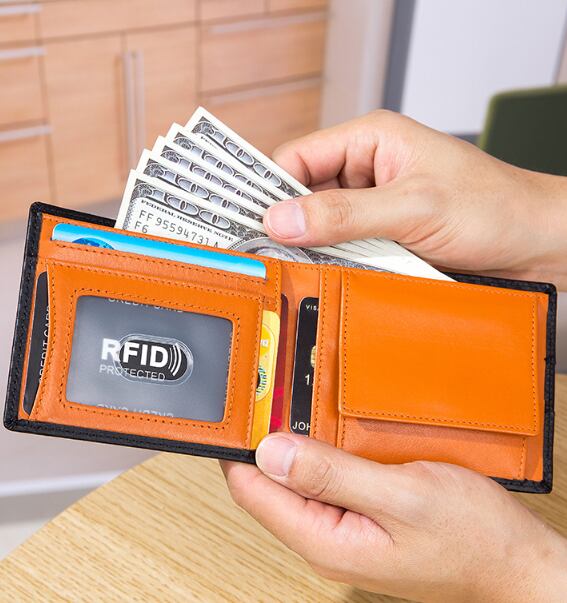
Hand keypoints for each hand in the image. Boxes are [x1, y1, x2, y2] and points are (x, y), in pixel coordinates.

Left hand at [221, 434, 566, 601]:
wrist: (511, 557)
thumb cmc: (471, 536)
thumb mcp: (403, 495)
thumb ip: (333, 474)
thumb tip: (271, 452)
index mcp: (325, 540)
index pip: (254, 492)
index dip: (241, 447)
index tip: (242, 407)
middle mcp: (325, 538)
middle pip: (270, 483)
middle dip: (268, 438)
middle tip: (273, 394)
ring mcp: (341, 527)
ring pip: (298, 477)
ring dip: (296, 442)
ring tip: (299, 404)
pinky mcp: (357, 516)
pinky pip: (325, 478)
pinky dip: (323, 450)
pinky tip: (333, 429)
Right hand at [263, 110, 566, 288]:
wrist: (536, 245)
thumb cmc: (491, 208)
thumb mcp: (413, 208)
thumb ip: (344, 214)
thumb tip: (281, 218)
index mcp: (371, 139)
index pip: (299, 158)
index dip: (271, 189)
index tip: (249, 222)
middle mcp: (367, 168)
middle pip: (306, 194)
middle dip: (292, 224)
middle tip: (270, 252)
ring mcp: (374, 205)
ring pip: (323, 225)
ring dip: (317, 247)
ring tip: (304, 267)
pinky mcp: (383, 235)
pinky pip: (344, 247)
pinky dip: (337, 262)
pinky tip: (335, 275)